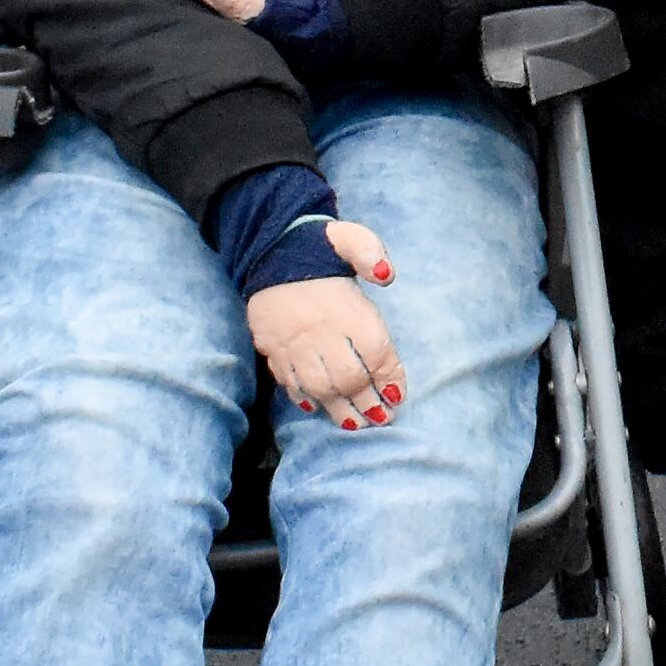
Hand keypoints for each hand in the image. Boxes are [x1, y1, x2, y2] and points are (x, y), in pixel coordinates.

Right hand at [246, 220, 405, 427]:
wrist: (268, 248)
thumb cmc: (318, 248)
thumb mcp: (351, 239)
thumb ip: (371, 254)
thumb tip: (387, 275)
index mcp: (347, 309)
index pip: (375, 353)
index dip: (389, 378)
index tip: (397, 395)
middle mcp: (322, 331)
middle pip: (349, 378)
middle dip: (367, 403)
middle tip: (381, 419)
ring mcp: (294, 343)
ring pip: (319, 386)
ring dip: (338, 409)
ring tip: (355, 425)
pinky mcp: (272, 346)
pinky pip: (288, 378)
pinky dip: (302, 396)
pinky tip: (314, 407)